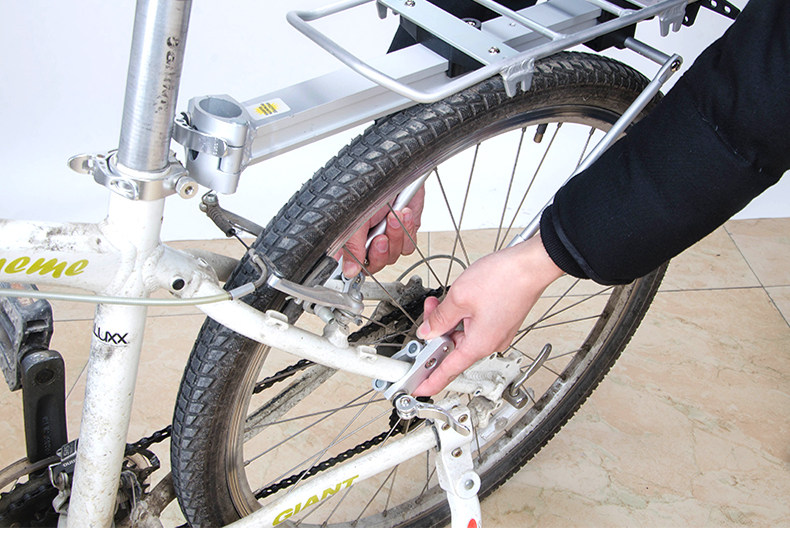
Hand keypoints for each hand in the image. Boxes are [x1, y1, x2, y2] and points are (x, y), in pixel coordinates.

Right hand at [342, 187, 424, 276]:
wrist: (398, 170)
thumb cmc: (372, 184)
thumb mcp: (356, 216)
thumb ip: (352, 246)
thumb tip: (349, 271)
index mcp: (352, 236)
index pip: (353, 263)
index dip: (359, 266)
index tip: (361, 262)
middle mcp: (369, 237)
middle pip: (376, 264)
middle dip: (380, 252)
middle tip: (381, 238)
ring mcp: (388, 234)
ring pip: (393, 255)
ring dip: (395, 236)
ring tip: (394, 216)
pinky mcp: (406, 230)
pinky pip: (408, 245)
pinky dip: (407, 231)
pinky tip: (404, 214)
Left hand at [413, 235, 563, 395]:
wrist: (531, 265)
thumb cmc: (504, 279)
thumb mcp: (459, 298)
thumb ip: (439, 319)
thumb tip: (428, 332)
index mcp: (479, 344)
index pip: (448, 371)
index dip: (429, 382)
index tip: (418, 388)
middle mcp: (490, 343)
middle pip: (453, 349)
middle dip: (436, 334)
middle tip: (427, 315)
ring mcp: (497, 333)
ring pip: (463, 335)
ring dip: (448, 321)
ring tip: (441, 301)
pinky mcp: (500, 322)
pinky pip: (474, 327)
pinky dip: (461, 317)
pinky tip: (457, 302)